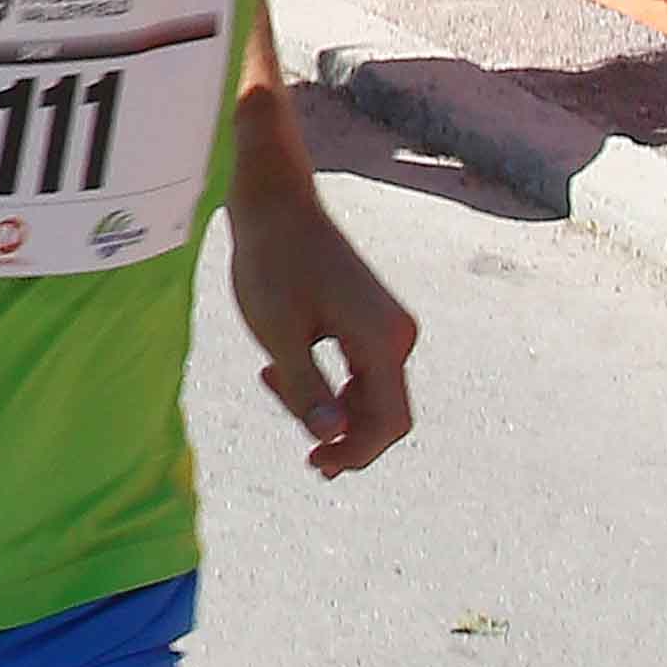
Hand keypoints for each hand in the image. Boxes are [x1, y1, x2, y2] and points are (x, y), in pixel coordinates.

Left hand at [224, 134, 416, 475]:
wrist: (275, 205)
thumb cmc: (271, 264)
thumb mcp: (278, 334)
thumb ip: (305, 388)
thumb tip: (331, 436)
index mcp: (382, 340)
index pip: (390, 422)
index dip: (357, 453)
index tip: (315, 462)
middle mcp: (396, 336)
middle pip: (379, 413)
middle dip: (335, 429)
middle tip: (284, 421)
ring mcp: (387, 327)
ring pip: (366, 395)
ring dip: (323, 404)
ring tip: (270, 377)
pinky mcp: (371, 321)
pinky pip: (358, 372)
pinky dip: (325, 383)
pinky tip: (278, 369)